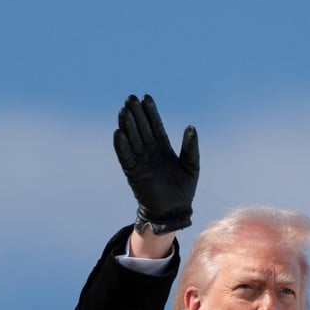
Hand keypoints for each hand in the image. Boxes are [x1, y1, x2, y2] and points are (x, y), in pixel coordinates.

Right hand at [113, 94, 198, 234]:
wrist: (174, 211)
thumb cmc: (184, 189)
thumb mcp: (192, 165)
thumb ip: (191, 147)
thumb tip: (191, 127)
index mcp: (163, 147)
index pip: (155, 125)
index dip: (151, 112)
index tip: (146, 97)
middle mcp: (149, 151)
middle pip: (141, 128)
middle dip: (136, 113)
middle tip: (130, 98)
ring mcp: (140, 161)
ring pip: (132, 139)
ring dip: (127, 125)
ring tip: (123, 110)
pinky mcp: (133, 173)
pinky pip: (125, 157)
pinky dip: (121, 146)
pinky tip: (118, 132)